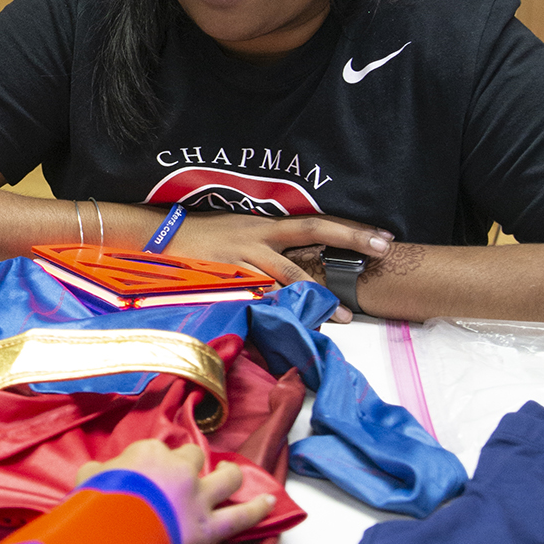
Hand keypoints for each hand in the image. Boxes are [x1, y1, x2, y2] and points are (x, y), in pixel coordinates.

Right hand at [76, 438, 274, 543]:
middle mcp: (180, 470)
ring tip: (231, 475)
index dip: (156, 462)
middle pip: (193, 457)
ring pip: (226, 478)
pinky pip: (241, 517)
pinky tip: (270, 502)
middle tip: (182, 477)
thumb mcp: (87, 481)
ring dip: (230, 475)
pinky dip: (257, 510)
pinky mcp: (210, 527)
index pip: (159, 450)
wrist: (112, 536)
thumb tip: (95, 474)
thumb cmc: (96, 506)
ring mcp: (199, 498)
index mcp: (149, 454)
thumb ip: (96, 473)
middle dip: (189, 465)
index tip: (149, 473)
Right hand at [166, 212, 392, 322]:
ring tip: (340, 316)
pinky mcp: (225, 276)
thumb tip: (305, 263)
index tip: (383, 237)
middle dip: (349, 241)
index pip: (316, 222)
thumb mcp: (240, 234)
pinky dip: (274, 309)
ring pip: (287, 274)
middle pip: (312, 234)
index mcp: (265, 224)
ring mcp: (242, 256)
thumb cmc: (202, 238)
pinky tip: (290, 322)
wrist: (160, 236)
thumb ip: (271, 247)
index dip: (349, 228)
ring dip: (315, 295)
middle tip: (382, 251)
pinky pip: (255, 296)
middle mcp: (259, 235)